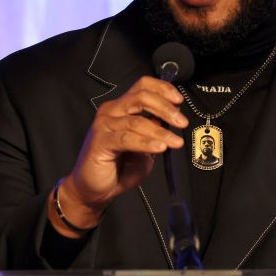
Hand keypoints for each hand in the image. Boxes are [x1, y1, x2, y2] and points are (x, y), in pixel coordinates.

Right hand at [49, 76, 187, 235]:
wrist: (94, 188)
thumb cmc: (118, 167)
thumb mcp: (145, 147)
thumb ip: (155, 131)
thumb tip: (171, 120)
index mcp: (122, 108)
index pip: (143, 86)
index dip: (162, 89)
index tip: (179, 100)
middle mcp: (112, 111)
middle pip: (141, 97)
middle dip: (165, 108)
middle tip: (181, 122)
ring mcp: (104, 125)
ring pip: (137, 120)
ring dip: (160, 131)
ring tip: (175, 141)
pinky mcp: (100, 141)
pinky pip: (127, 138)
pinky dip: (146, 142)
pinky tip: (159, 147)